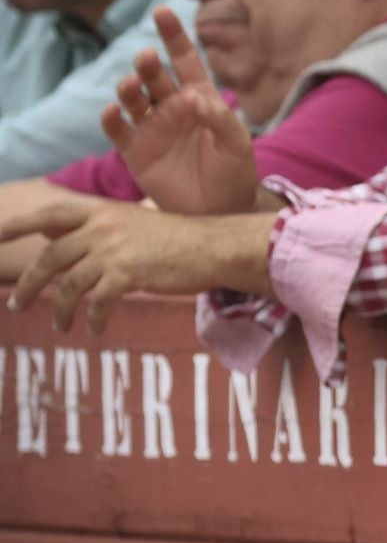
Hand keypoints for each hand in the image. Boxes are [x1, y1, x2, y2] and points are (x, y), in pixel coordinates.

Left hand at [2, 202, 225, 333]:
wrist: (211, 246)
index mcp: (100, 212)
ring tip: (59, 326)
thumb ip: (95, 228)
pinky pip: (98, 302)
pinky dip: (93, 319)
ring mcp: (113, 250)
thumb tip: (54, 236)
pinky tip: (95, 330)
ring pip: (69, 284)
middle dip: (30, 285)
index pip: (49, 215)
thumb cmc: (177, 238)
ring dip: (59, 309)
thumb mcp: (131, 222)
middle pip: (51, 257)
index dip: (19, 225)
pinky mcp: (128, 273)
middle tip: (16, 305)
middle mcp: (101, 228)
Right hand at [102, 5, 259, 214]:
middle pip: (153, 76)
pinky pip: (118, 129)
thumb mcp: (237, 145)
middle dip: (147, 64)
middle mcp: (171, 106)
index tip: (162, 10)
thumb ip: (221, 119)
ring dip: (129, 87)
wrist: (221, 211)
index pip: (184, 59)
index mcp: (199, 97)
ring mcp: (151, 126)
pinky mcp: (134, 150)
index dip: (173, 36)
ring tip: (132, 84)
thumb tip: (194, 97)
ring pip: (132, 98)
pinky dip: (112, 118)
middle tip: (147, 58)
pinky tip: (113, 111)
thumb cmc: (235, 173)